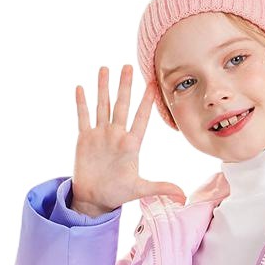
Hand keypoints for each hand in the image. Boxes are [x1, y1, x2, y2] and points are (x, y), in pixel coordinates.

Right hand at [72, 64, 185, 215]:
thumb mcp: (140, 190)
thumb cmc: (118, 193)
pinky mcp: (85, 139)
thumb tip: (182, 197)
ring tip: (105, 69)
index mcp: (131, 144)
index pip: (140, 118)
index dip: (146, 102)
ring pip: (102, 106)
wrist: (95, 199)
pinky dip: (81, 103)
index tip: (152, 84)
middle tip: (128, 66)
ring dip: (103, 88)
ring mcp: (100, 135)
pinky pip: (83, 117)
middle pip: (121, 105)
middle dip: (124, 86)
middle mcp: (116, 135)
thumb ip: (160, 188)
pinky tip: (81, 87)